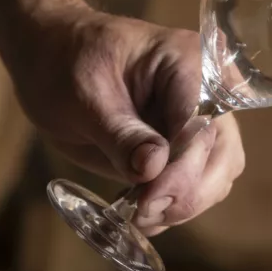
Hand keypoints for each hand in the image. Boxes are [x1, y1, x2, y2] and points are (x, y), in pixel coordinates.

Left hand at [8, 5, 244, 235]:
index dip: (181, 169)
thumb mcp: (84, 96)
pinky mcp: (184, 146)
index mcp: (188, 62)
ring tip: (136, 214)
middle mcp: (207, 91)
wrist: (49, 56)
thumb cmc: (65, 63)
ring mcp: (198, 121)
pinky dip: (173, 205)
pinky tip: (140, 213)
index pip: (202, 124)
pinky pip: (196, 184)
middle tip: (141, 212)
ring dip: (182, 203)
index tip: (147, 200)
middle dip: (187, 192)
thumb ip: (121, 133)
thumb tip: (153, 169)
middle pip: (222, 154)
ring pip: (217, 175)